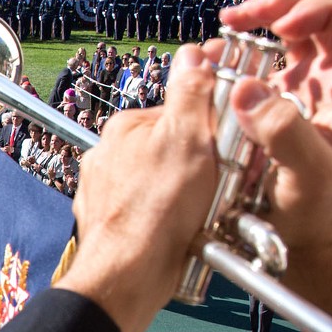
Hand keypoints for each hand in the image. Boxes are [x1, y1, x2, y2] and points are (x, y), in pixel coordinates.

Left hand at [57, 45, 221, 331]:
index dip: (210, 130)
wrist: (129, 276)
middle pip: (168, 149)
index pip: (177, 113)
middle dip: (197, 165)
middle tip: (215, 186)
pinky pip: (149, 215)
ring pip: (159, 184)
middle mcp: (107, 158)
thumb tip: (192, 55)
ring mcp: (106, 193)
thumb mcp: (189, 138)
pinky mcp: (112, 225)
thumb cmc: (157, 212)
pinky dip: (167, 222)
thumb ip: (191, 92)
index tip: (225, 147)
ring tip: (199, 214)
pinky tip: (181, 232)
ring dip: (184, 196)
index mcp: (124, 129)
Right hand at [219, 0, 331, 319]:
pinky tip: (224, 51)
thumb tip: (249, 90)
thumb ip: (284, 135)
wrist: (301, 240)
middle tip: (242, 17)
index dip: (318, 8)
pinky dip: (247, 39)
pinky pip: (270, 47)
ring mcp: (310, 82)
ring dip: (264, 13)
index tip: (277, 26)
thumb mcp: (306, 180)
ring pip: (297, 20)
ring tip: (230, 25)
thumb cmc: (312, 215)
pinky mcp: (283, 93)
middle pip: (324, 6)